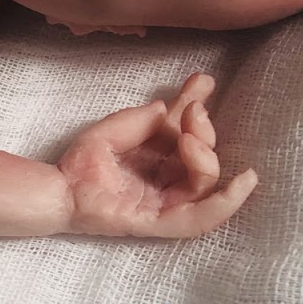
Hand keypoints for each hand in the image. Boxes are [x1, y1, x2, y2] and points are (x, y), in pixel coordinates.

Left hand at [58, 72, 257, 237]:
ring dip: (206, 158)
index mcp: (160, 158)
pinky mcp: (158, 221)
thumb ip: (143, 119)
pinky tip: (244, 182)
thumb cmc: (82, 161)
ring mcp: (165, 202)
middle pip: (203, 158)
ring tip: (190, 138)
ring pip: (203, 183)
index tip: (202, 82)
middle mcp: (167, 180)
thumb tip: (169, 107)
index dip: (198, 107)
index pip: (188, 133)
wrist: (58, 186)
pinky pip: (198, 218)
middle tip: (193, 110)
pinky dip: (225, 203)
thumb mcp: (114, 129)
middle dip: (204, 130)